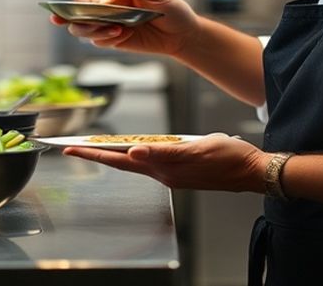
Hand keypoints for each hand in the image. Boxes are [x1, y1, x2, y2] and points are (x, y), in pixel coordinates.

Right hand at [50, 0, 200, 57]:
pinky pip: (97, 41)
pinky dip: (107, 39)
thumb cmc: (170, 9)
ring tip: (115, 29)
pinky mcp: (112, 40)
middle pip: (78, 6)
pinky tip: (124, 35)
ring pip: (80, 26)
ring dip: (92, 28)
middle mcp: (108, 5)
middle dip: (81, 13)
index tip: (105, 4)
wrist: (182, 34)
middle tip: (99, 18)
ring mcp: (108, 23)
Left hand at [62, 133, 270, 192]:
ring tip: (93, 147)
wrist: (251, 170)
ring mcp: (172, 175)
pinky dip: (136, 156)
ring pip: (134, 163)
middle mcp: (164, 174)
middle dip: (95, 154)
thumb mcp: (196, 148)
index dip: (95, 153)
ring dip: (113, 155)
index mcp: (164, 167)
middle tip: (71, 148)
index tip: (72, 148)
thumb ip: (164, 152)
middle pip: (122, 162)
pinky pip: (151, 163)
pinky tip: (132, 150)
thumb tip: (134, 152)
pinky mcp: (180, 172)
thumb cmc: (229, 156)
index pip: (121, 158)